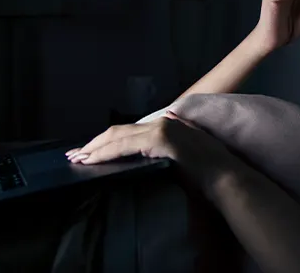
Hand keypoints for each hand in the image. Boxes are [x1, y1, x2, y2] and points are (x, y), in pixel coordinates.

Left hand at [65, 115, 233, 188]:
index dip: (108, 140)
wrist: (225, 178)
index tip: (90, 151)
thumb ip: (174, 142)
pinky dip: (106, 153)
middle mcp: (163, 122)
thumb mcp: (189, 153)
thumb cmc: (210, 173)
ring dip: (95, 148)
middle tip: (75, 154)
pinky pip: (124, 146)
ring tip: (78, 159)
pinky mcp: (159, 140)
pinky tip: (92, 161)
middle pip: (119, 131)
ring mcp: (161, 129)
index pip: (130, 131)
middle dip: (95, 143)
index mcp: (169, 125)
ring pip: (118, 137)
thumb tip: (166, 128)